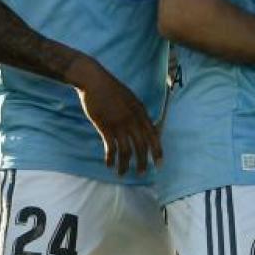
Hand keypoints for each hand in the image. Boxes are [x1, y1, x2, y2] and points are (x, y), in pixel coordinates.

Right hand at [67, 56, 162, 175]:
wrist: (95, 81)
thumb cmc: (112, 89)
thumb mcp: (131, 100)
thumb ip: (137, 114)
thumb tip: (144, 126)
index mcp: (141, 112)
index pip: (153, 135)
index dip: (157, 151)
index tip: (159, 164)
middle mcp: (133, 119)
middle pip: (142, 146)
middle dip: (143, 162)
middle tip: (141, 173)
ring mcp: (119, 123)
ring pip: (126, 150)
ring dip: (125, 164)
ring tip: (122, 173)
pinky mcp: (105, 126)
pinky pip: (110, 147)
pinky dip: (111, 158)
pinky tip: (109, 165)